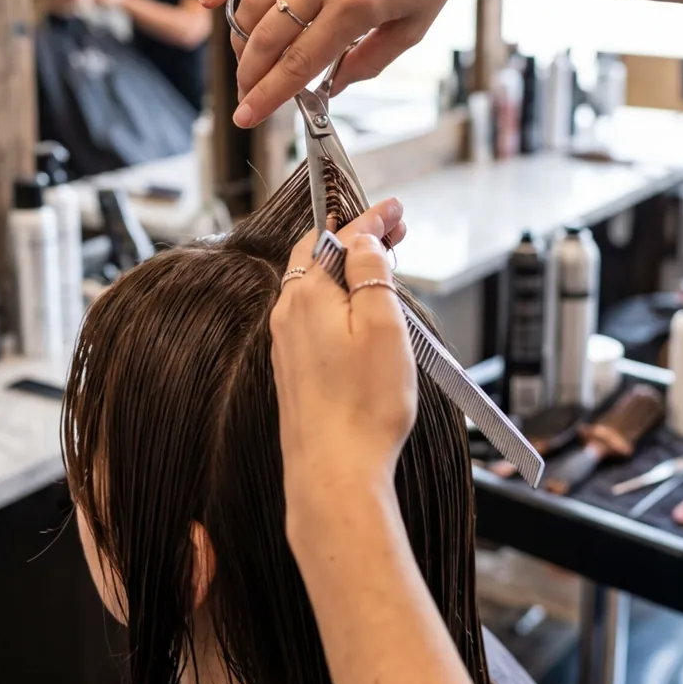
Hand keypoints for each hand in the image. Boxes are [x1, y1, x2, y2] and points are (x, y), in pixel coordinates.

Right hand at [200, 0, 487, 125]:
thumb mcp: (413, 29)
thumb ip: (369, 61)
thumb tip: (330, 87)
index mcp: (358, 6)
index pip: (299, 62)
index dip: (268, 95)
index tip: (246, 117)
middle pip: (270, 37)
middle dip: (250, 75)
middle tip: (246, 98)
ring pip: (255, 1)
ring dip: (241, 39)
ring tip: (245, 64)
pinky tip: (206, 4)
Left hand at [270, 212, 415, 530]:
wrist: (334, 474)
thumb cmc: (363, 407)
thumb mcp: (382, 325)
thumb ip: (370, 273)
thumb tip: (361, 242)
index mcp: (307, 295)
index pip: (340, 237)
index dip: (371, 218)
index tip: (395, 209)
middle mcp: (288, 314)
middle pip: (321, 256)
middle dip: (357, 237)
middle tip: (393, 231)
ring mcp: (287, 343)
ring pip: (316, 286)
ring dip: (348, 268)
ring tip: (382, 265)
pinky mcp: (294, 370)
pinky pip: (313, 316)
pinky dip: (338, 298)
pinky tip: (359, 310)